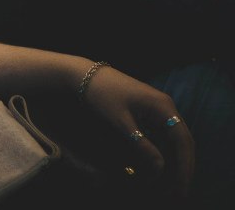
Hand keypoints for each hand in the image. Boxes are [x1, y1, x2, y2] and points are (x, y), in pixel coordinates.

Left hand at [82, 66, 193, 198]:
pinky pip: (162, 135)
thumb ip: (141, 145)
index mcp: (163, 106)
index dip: (185, 167)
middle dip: (182, 168)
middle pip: (182, 142)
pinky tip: (157, 167)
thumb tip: (160, 169)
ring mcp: (158, 108)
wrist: (84, 75)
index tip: (181, 188)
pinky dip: (162, 152)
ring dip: (172, 162)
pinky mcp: (148, 111)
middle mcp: (166, 107)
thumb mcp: (120, 122)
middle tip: (177, 193)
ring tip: (169, 185)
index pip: (183, 141)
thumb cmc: (101, 95)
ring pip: (172, 140)